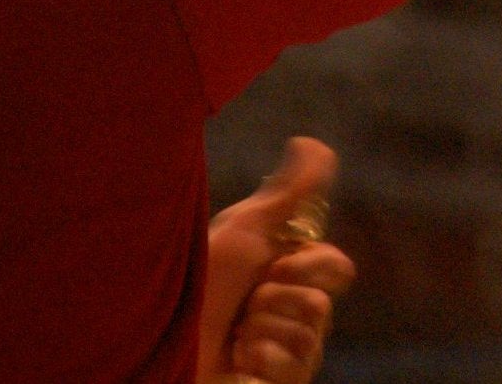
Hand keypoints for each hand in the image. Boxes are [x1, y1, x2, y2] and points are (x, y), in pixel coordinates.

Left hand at [198, 138, 355, 383]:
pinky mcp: (279, 381)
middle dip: (277, 300)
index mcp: (288, 273)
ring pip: (311, 338)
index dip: (310, 266)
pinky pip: (295, 369)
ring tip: (233, 334)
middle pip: (323, 304)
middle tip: (245, 302)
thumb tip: (312, 142)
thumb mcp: (245, 227)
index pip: (337, 268)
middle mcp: (289, 311)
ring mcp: (285, 351)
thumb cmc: (201, 279)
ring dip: (264, 331)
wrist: (165, 337)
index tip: (274, 265)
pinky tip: (237, 360)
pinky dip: (261, 361)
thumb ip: (288, 189)